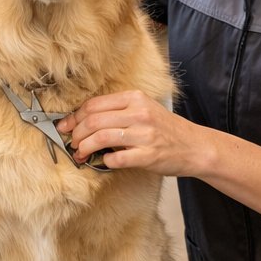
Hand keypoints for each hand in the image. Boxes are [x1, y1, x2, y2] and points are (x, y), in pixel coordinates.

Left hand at [56, 91, 202, 175]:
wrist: (194, 146)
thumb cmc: (165, 129)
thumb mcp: (144, 110)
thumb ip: (118, 111)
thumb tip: (84, 121)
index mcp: (135, 98)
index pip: (94, 104)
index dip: (75, 117)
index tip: (66, 126)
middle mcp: (139, 113)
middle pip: (93, 121)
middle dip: (76, 134)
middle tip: (71, 143)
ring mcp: (144, 135)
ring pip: (100, 138)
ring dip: (84, 148)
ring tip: (80, 154)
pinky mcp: (148, 155)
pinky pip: (116, 158)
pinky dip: (104, 161)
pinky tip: (104, 161)